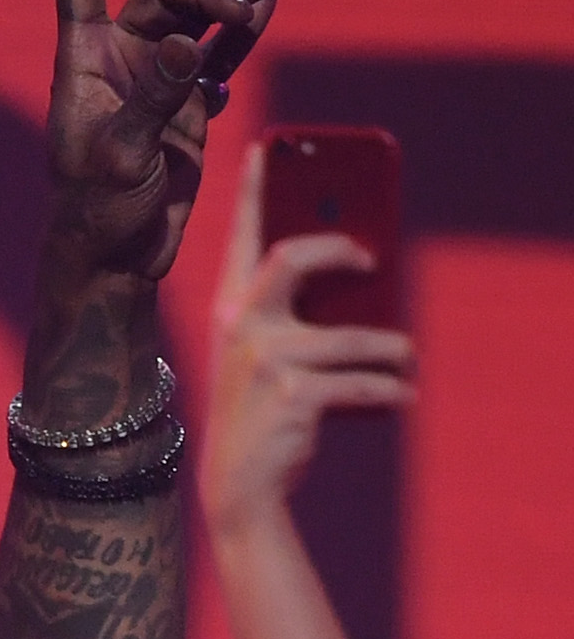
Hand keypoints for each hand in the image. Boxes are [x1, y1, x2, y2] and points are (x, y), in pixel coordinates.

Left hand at [44, 0, 274, 283]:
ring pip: (198, 21)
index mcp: (85, 64)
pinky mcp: (188, 110)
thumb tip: (187, 48)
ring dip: (233, 2)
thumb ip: (156, 98)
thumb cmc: (99, 211)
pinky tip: (256, 23)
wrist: (119, 260)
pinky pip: (219, 57)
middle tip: (246, 2)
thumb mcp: (123, 156)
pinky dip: (239, 39)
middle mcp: (120, 63)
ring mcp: (158, 83)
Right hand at [203, 142, 416, 537]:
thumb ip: (291, 315)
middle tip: (373, 258)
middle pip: (292, 256)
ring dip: (392, 350)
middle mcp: (243, 327)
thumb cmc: (259, 415)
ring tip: (408, 359)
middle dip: (341, 248)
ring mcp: (267, 360)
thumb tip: (361, 276)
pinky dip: (392, 390)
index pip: (241, 240)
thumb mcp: (264, 357)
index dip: (250, 191)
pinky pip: (362, 381)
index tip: (263, 149)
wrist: (239, 489)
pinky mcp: (295, 394)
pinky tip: (406, 396)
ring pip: (352, 335)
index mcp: (231, 313)